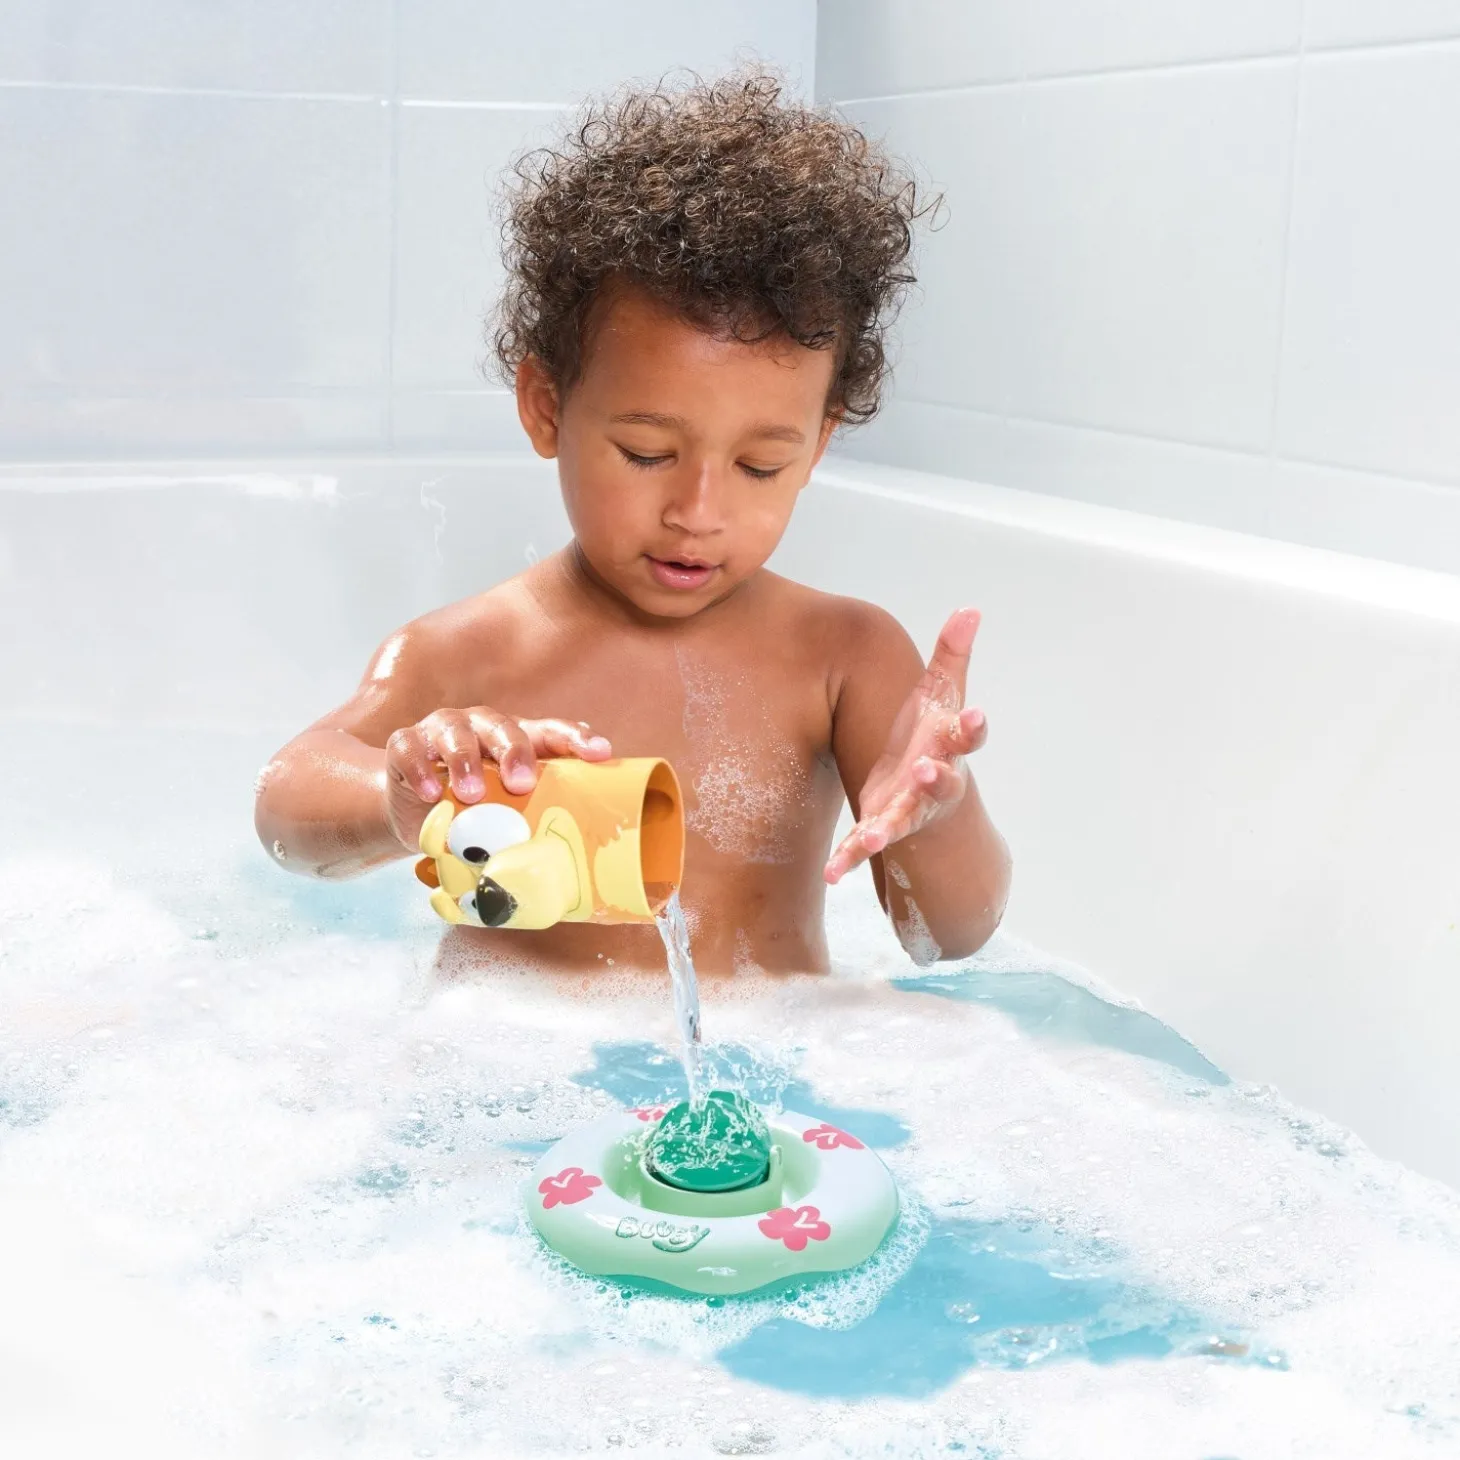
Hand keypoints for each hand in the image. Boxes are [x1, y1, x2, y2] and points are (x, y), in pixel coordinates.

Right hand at [383, 707, 610, 849]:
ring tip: (472, 793)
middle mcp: (481, 726)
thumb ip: (532, 818)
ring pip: (455, 733)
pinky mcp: (405, 744)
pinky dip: (420, 769)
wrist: (411, 810)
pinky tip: (429, 793)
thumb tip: (572, 858)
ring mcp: (441, 731)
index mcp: (515, 738)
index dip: (576, 739)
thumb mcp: (505, 812)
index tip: (600, 754)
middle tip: (522, 783)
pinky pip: (409, 749)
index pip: (551, 731)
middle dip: (515, 752)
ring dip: (465, 761)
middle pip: (502, 727)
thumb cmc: (471, 809)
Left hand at [824, 608, 987, 884]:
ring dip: (889, 828)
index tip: (974, 715)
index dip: (972, 726)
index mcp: (950, 745)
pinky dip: (848, 859)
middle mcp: (936, 781)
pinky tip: (831, 874)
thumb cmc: (932, 736)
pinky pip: (864, 846)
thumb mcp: (940, 695)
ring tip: (875, 837)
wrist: (927, 797)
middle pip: (942, 780)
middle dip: (937, 776)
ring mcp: (910, 809)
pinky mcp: (882, 827)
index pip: (968, 735)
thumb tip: (970, 608)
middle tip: (928, 770)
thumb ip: (952, 656)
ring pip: (902, 821)